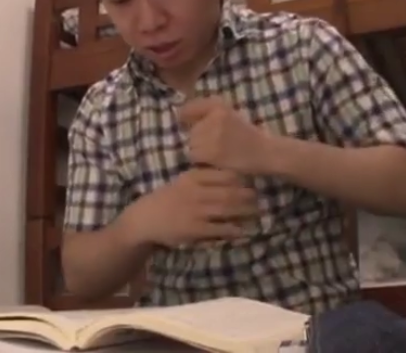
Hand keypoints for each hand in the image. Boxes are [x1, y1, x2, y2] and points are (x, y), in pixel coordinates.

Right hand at [122, 168, 258, 247]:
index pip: (224, 174)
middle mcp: (196, 192)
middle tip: (260, 197)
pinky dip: (234, 230)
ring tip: (258, 212)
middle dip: (248, 195)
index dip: (241, 178)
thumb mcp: (183, 182)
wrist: (144, 220)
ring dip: (246, 212)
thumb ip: (204, 178)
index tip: (252, 180)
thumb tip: (232, 176)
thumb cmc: (166, 199)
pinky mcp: (196, 229)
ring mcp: (197, 211)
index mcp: (193, 177)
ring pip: (228, 209)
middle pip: (230, 192)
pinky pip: (221, 229)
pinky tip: (243, 231)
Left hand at [178, 97, 271, 173]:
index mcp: (219, 105)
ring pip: (191, 143)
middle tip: (214, 145)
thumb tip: (179, 116)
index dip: (185, 115)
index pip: (190, 108)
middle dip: (198, 138)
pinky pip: (194, 155)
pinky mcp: (212, 151)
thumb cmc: (249, 135)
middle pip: (192, 130)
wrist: (266, 152)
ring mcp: (213, 134)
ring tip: (216, 152)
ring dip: (199, 150)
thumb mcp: (229, 115)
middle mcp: (215, 116)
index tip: (183, 121)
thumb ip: (208, 113)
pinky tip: (215, 160)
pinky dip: (201, 160)